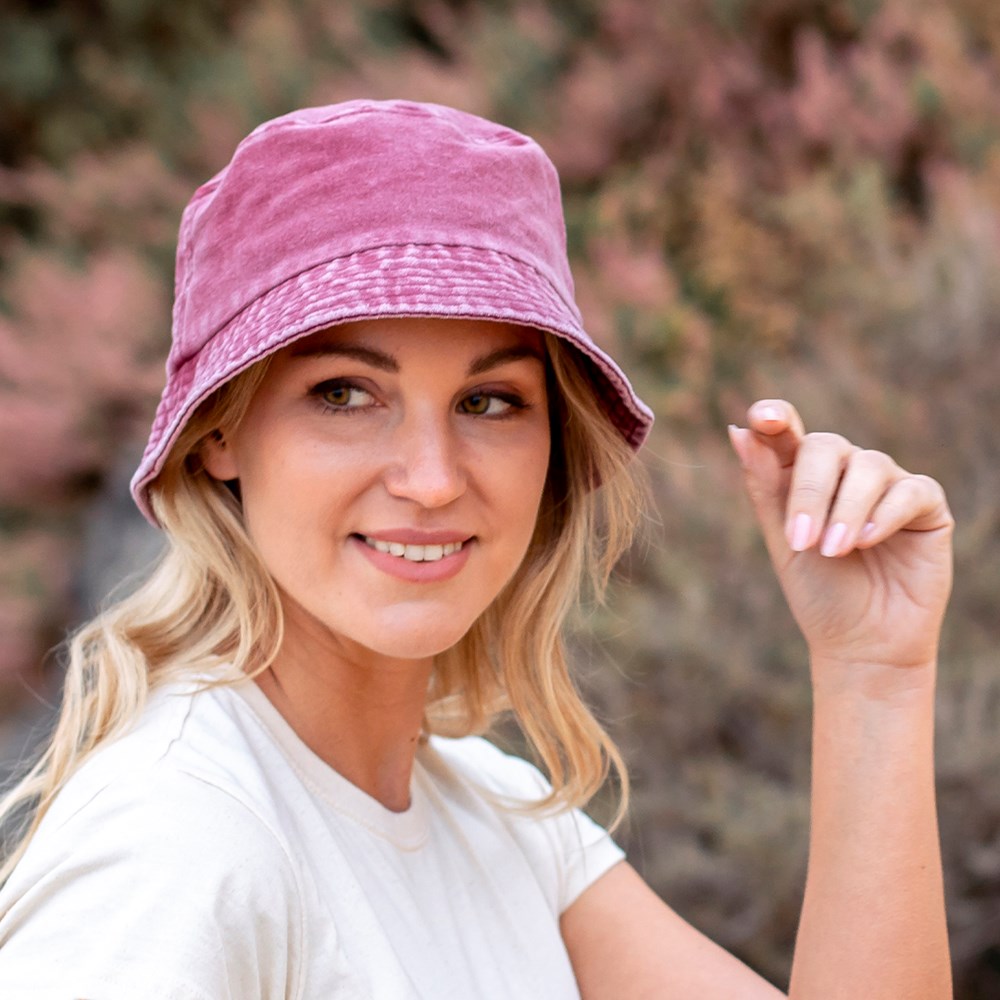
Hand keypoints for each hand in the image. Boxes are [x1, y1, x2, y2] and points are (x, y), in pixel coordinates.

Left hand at [728, 400, 952, 672]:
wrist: (861, 643)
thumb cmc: (818, 592)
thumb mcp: (783, 540)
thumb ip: (765, 486)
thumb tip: (740, 432)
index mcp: (801, 474)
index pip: (786, 433)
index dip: (774, 418)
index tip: (761, 418)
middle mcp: (845, 470)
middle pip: (826, 446)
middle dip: (810, 491)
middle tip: (801, 540)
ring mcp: (887, 483)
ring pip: (868, 465)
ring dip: (844, 510)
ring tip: (832, 552)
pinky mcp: (925, 503)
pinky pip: (908, 490)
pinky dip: (882, 515)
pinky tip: (865, 542)